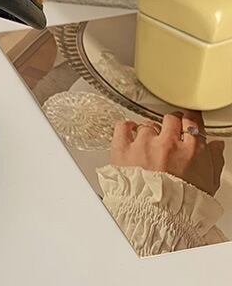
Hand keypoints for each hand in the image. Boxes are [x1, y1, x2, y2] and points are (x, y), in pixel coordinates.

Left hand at [110, 111, 224, 195]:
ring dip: (150, 131)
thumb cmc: (184, 206)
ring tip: (151, 142)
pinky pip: (123, 127)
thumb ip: (213, 161)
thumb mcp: (208, 185)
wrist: (156, 219)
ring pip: (148, 125)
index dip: (190, 122)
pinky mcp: (124, 148)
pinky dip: (126, 126)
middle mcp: (167, 144)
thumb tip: (215, 145)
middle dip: (172, 123)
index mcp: (191, 151)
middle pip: (170, 120)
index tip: (187, 122)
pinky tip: (130, 129)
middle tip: (170, 128)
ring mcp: (144, 144)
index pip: (192, 124)